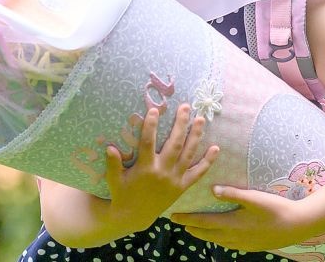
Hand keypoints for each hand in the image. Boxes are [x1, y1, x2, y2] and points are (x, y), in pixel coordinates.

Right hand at [105, 104, 218, 231]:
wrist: (134, 217)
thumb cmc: (122, 194)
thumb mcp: (114, 180)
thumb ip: (113, 164)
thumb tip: (109, 147)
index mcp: (145, 168)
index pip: (148, 142)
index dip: (151, 126)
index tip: (154, 110)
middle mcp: (162, 172)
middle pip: (175, 144)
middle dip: (181, 124)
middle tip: (186, 107)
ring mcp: (175, 180)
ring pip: (188, 154)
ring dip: (196, 136)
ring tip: (200, 120)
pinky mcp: (182, 187)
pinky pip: (198, 173)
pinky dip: (208, 161)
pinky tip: (216, 148)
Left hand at [170, 185, 319, 251]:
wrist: (296, 226)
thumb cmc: (275, 208)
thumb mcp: (254, 197)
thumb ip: (232, 193)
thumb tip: (212, 190)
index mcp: (232, 223)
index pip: (203, 222)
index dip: (187, 219)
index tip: (173, 217)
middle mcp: (234, 236)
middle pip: (207, 234)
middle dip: (192, 228)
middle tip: (180, 223)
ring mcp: (242, 243)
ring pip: (217, 241)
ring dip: (204, 235)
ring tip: (195, 230)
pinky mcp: (251, 246)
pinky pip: (228, 244)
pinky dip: (218, 240)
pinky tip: (220, 237)